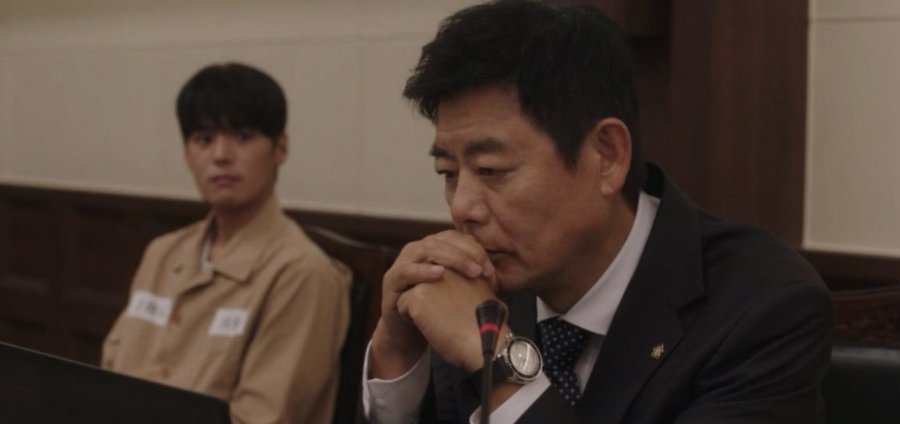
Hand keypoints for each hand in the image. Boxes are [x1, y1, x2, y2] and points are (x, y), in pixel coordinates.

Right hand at [370, 230, 495, 378]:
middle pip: (441, 240)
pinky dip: (422, 270)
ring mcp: (402, 264)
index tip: (491, 269)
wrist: (412, 335)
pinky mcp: (391, 282)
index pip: (455, 238)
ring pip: (423, 250)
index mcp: (433, 249)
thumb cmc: (438, 311)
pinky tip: (439, 274)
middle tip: (482, 271)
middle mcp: (416, 251)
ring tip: (468, 271)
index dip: (474, 249)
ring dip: (449, 258)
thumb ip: (471, 278)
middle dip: (465, 254)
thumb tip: (497, 272)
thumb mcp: (456, 291)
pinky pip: (405, 271)